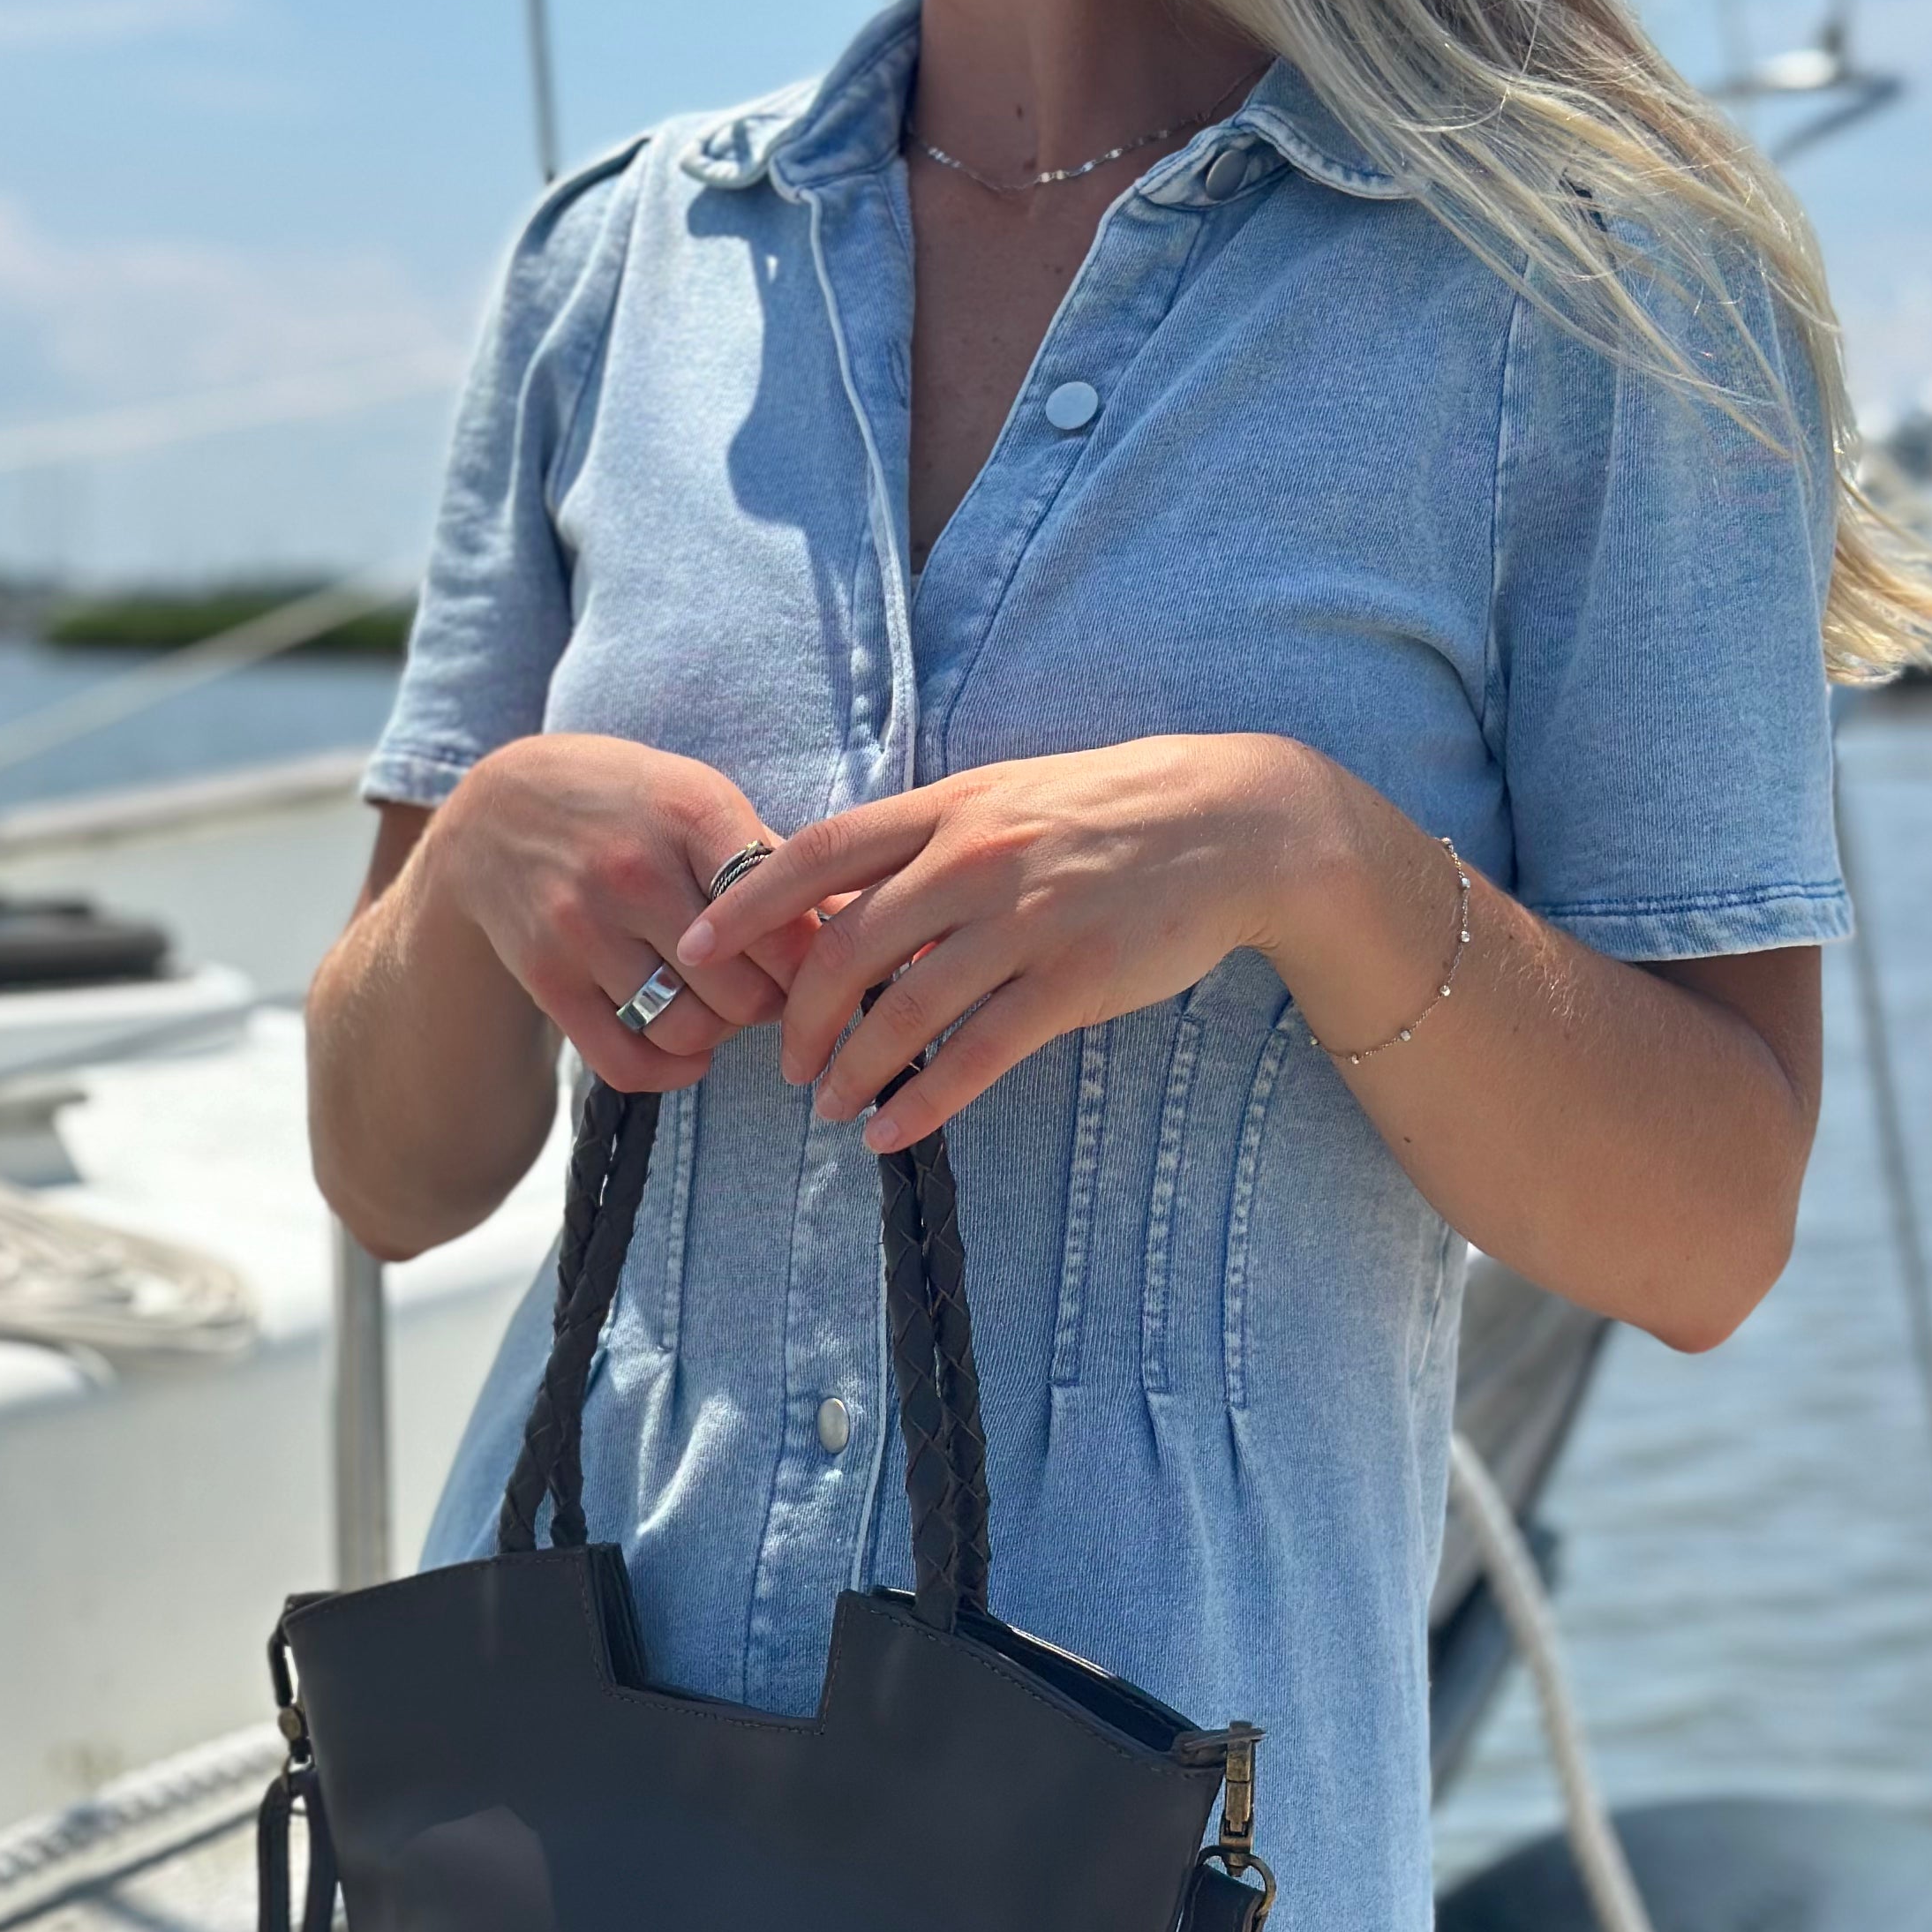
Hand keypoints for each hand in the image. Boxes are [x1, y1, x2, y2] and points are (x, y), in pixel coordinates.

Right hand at [428, 732, 815, 1094]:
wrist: (496, 809)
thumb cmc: (626, 806)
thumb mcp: (699, 801)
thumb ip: (775, 863)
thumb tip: (866, 918)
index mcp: (692, 815)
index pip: (784, 918)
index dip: (817, 961)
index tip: (821, 969)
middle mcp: (635, 871)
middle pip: (745, 990)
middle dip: (773, 1006)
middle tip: (771, 994)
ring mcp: (583, 926)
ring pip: (688, 1028)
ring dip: (722, 1035)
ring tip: (724, 1010)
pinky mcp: (546, 975)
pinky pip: (626, 1060)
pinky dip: (671, 1072)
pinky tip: (689, 1051)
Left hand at [676, 734, 1362, 1147]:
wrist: (1236, 823)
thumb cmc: (1110, 812)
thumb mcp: (1007, 799)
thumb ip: (927, 843)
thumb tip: (843, 895)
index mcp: (949, 808)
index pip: (819, 853)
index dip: (746, 907)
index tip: (695, 950)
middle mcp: (977, 859)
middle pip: (846, 946)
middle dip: (798, 1015)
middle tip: (782, 1061)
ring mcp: (1027, 921)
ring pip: (905, 1010)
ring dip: (851, 1069)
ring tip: (829, 1106)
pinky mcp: (1075, 981)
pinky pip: (978, 1056)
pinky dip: (922, 1102)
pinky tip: (889, 1132)